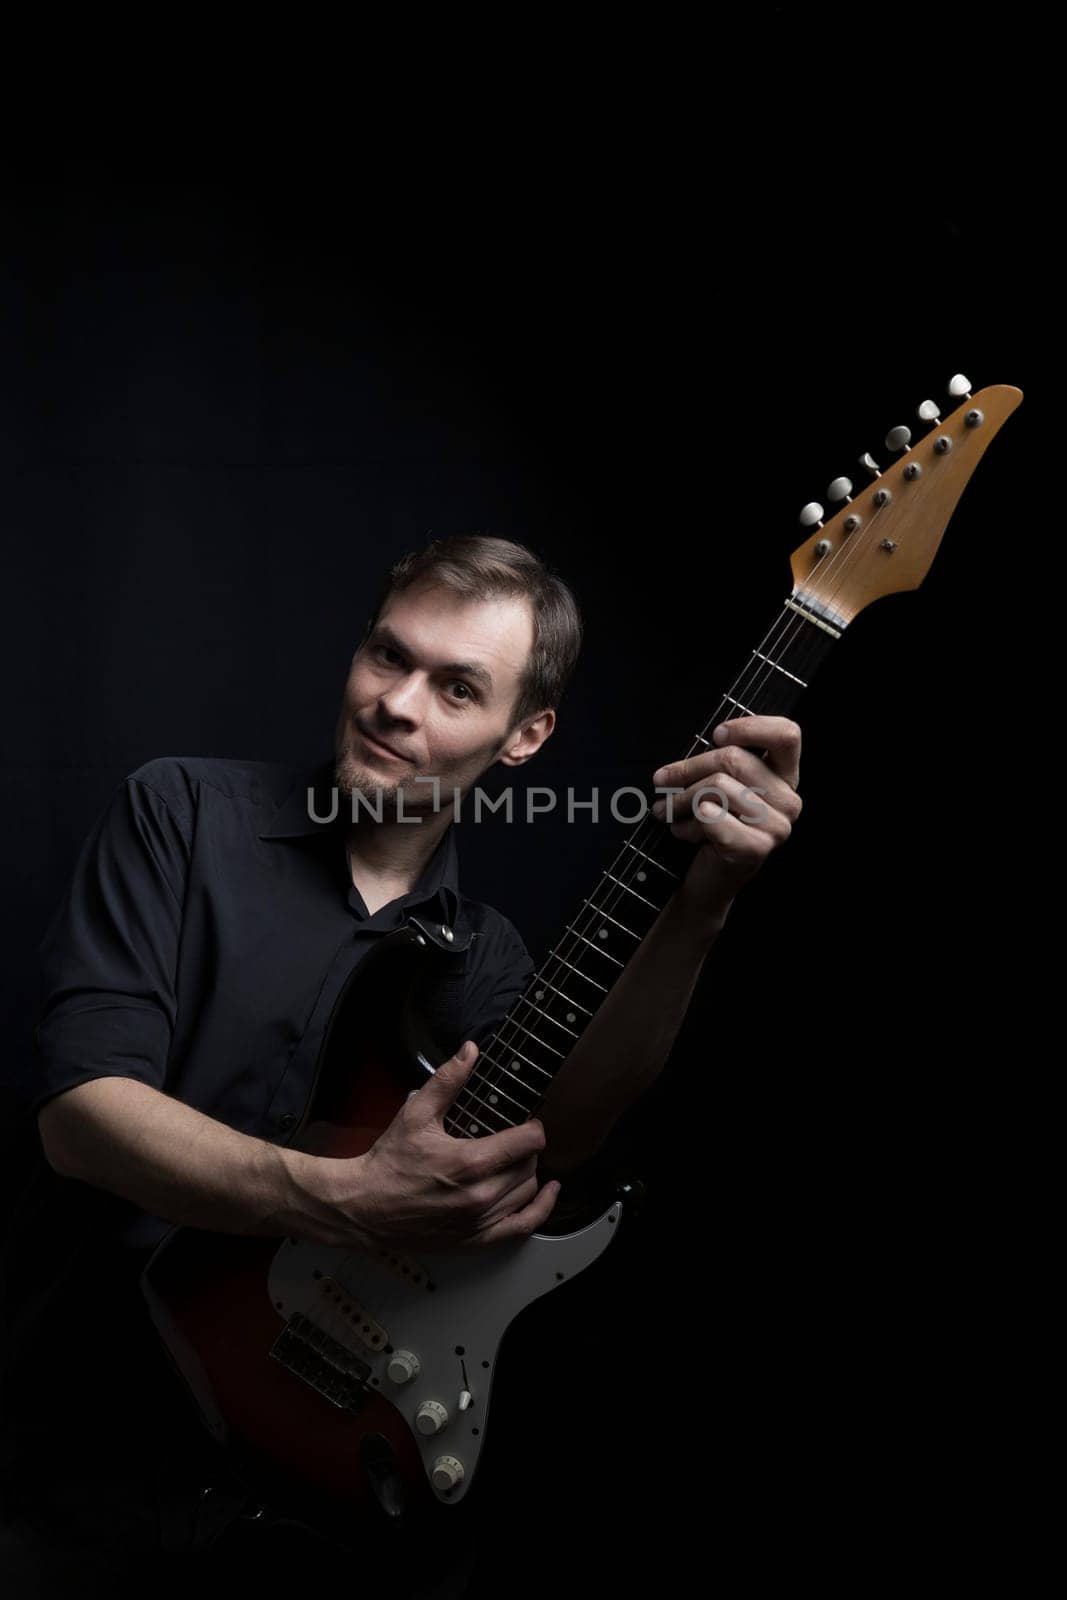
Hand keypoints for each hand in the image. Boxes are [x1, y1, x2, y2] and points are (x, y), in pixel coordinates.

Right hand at [322, 1041, 561, 1249]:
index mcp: (471, 1162)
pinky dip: (539, 1210)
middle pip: (530, 1165)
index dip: (534, 1127)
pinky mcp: (474, 1239)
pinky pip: (521, 1226)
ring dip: (529, 1173)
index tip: (528, 1121)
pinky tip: (547, 1194)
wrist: (364, 1206)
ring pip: (528, 1192)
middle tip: (515, 1138)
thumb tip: (471, 1050)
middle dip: (527, 1149)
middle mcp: (481, 1195)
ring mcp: (479, 1221)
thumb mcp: (416, 1113)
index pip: (528, 1142)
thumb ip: (447, 1080)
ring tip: (518, 1160)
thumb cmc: (390, 1161)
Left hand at [651, 715, 802, 923]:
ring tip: (669, 811)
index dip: (750, 727)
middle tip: (662, 781)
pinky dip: (686, 823)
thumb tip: (704, 744)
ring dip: (681, 800)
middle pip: (734, 759)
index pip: (787, 735)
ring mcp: (776, 826)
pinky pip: (710, 816)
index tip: (717, 735)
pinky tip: (684, 833)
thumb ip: (720, 761)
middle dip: (687, 769)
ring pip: (716, 786)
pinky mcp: (756, 848)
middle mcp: (788, 800)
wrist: (706, 882)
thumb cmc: (710, 828)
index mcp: (784, 778)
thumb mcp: (718, 787)